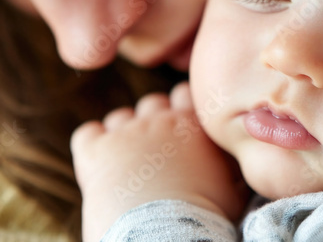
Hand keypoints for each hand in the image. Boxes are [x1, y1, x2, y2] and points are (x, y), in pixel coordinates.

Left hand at [71, 82, 245, 241]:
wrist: (167, 233)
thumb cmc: (206, 218)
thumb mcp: (233, 190)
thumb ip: (228, 167)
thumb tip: (235, 169)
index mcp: (193, 125)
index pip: (184, 94)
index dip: (181, 111)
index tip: (181, 132)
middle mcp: (158, 120)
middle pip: (152, 103)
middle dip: (152, 122)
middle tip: (156, 154)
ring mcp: (125, 132)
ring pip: (120, 118)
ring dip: (122, 135)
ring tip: (127, 166)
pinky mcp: (95, 151)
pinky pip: (87, 134)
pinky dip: (92, 146)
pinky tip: (99, 167)